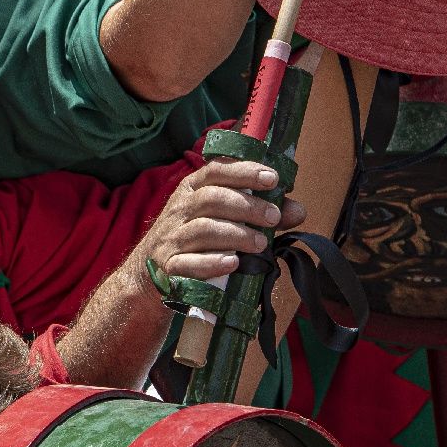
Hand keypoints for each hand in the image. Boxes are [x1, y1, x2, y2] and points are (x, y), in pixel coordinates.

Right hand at [137, 160, 305, 286]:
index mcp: (192, 189)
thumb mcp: (221, 219)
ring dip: (236, 234)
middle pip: (212, 199)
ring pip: (203, 230)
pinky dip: (212, 262)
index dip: (244, 171)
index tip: (272, 178)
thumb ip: (259, 213)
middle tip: (274, 217)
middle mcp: (180, 209)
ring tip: (261, 244)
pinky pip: (189, 263)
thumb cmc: (194, 240)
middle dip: (247, 206)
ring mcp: (172, 238)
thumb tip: (298, 210)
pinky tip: (233, 263)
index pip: (216, 170)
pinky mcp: (168, 267)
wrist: (148, 276)